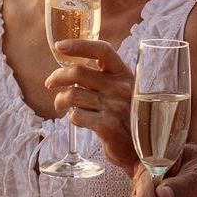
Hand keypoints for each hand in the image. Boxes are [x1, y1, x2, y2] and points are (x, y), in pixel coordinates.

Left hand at [46, 39, 136, 172]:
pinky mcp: (107, 126)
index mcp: (125, 75)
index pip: (102, 50)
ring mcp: (114, 107)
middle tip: (50, 84)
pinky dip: (71, 117)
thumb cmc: (130, 119)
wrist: (146, 151)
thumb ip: (106, 80)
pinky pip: (76, 116)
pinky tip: (77, 119)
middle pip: (78, 72)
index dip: (79, 45)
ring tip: (60, 106)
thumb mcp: (125, 93)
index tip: (59, 47)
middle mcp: (121, 88)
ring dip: (60, 100)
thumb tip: (73, 70)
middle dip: (57, 77)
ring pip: (72, 94)